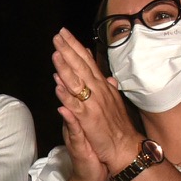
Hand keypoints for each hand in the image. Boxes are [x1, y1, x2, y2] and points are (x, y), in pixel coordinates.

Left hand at [50, 28, 140, 174]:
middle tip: (58, 35)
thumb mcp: (111, 101)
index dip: (75, 47)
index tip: (64, 33)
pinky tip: (58, 86)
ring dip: (66, 68)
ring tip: (56, 53)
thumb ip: (105, 86)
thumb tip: (103, 74)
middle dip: (69, 50)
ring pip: (77, 83)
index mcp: (101, 86)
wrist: (125, 147)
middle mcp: (98, 91)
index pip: (86, 62)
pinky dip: (67, 96)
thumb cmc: (116, 125)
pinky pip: (76, 106)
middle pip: (81, 67)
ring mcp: (93, 104)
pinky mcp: (89, 119)